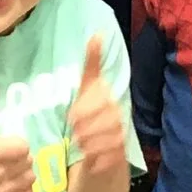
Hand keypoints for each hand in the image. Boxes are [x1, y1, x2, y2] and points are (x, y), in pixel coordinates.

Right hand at [0, 81, 35, 191]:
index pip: (23, 147)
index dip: (16, 145)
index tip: (4, 146)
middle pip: (29, 161)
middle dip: (20, 158)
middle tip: (6, 159)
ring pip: (31, 177)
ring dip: (23, 173)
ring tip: (8, 171)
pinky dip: (24, 190)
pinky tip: (10, 185)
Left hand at [66, 37, 127, 176]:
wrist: (102, 150)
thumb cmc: (92, 116)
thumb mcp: (88, 88)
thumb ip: (92, 62)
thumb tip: (97, 33)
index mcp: (109, 99)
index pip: (101, 101)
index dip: (84, 109)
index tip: (71, 116)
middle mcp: (118, 116)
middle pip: (103, 120)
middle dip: (84, 127)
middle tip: (73, 132)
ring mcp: (120, 136)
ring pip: (106, 139)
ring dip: (89, 142)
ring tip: (79, 144)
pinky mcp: (119, 156)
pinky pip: (110, 157)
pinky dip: (97, 158)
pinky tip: (89, 158)